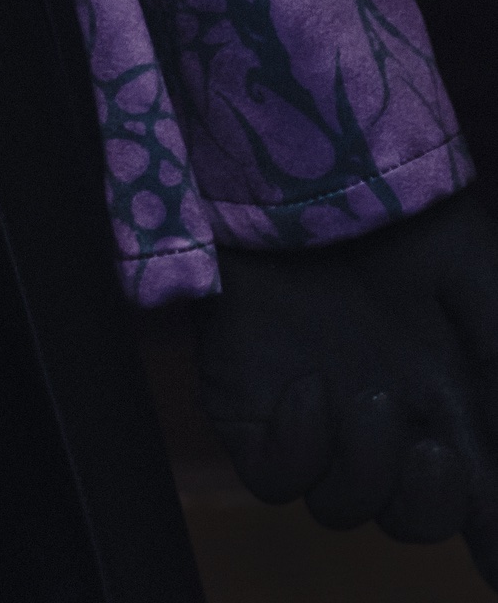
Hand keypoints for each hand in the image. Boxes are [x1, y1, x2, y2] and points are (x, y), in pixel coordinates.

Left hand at [196, 188, 497, 575]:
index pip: (472, 504)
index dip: (490, 541)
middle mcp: (384, 422)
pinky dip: (299, 453)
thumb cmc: (407, 221)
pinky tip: (310, 393)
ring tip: (372, 398)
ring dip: (366, 470)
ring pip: (343, 506)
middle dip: (430, 505)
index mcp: (446, 407)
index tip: (497, 561)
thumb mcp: (485, 301)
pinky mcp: (250, 405)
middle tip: (437, 449)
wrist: (316, 161)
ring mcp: (315, 417)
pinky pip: (272, 476)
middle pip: (409, 516)